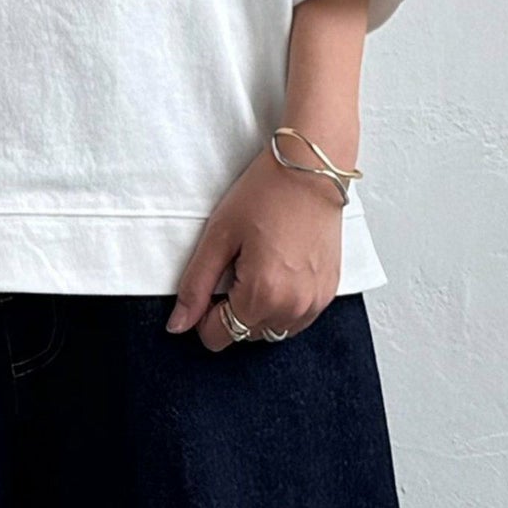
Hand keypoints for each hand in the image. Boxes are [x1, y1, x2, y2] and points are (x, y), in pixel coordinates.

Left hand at [166, 139, 344, 348]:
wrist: (310, 169)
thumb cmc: (264, 194)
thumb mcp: (218, 236)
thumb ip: (196, 286)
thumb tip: (178, 325)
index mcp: (262, 295)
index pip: (219, 337)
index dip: (204, 313)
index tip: (210, 282)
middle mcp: (293, 308)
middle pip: (245, 335)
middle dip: (232, 309)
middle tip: (235, 265)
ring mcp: (315, 303)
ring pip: (272, 330)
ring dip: (258, 310)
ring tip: (257, 265)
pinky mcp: (329, 292)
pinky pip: (297, 318)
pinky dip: (282, 304)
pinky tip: (278, 269)